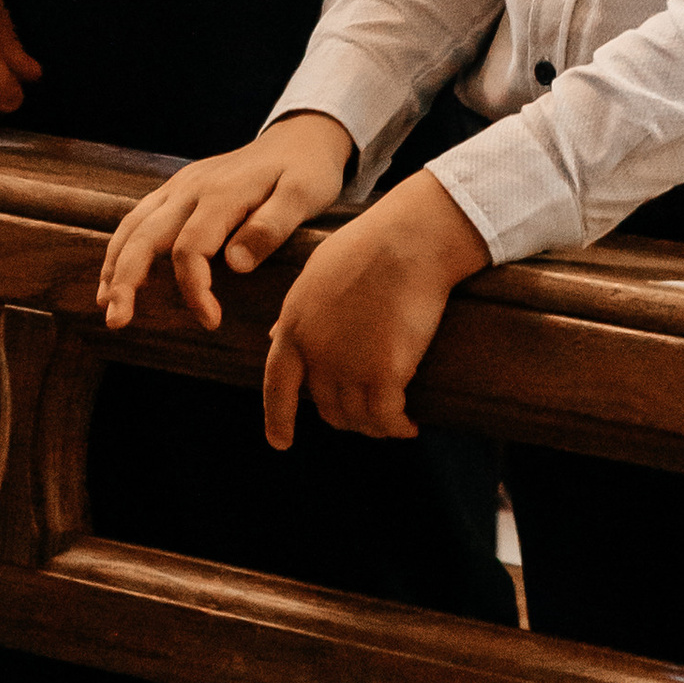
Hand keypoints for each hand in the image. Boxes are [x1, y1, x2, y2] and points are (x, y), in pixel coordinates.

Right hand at [98, 113, 355, 334]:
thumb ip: (271, 228)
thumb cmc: (308, 171)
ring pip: (133, 225)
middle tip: (117, 322)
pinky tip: (115, 275)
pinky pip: (139, 217)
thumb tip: (234, 266)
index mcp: (223, 193)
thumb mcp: (304, 195)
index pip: (191, 249)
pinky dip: (121, 247)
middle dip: (126, 280)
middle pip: (145, 236)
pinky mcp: (178, 187)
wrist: (301, 135)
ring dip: (114, 265)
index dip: (194, 290)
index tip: (211, 321)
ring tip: (106, 305)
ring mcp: (181, 185)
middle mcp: (192, 188)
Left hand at [263, 172, 492, 448]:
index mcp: (295, 326)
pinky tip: (409, 426)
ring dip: (374, 426)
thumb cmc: (370, 244)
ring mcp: (349, 366)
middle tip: (369, 414)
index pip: (277, 386)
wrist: (409, 240)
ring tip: (393, 422)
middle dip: (346, 417)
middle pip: (326, 406)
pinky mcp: (385, 372)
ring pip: (357, 418)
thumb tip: (274, 336)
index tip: (280, 442)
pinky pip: (387, 418)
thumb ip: (297, 311)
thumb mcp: (316, 273)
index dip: (277, 418)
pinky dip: (397, 427)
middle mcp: (316, 354)